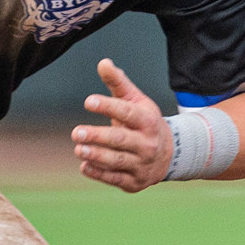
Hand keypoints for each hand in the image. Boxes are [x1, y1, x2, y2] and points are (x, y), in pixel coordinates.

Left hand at [73, 59, 171, 192]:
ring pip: (117, 161)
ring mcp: (142, 164)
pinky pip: (115, 178)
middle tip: (75, 132)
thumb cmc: (144, 122)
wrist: (169, 155)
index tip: (88, 101)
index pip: (127, 112)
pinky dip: (99, 173)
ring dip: (97, 156)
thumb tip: (103, 62)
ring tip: (78, 149)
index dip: (108, 107)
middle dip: (98, 136)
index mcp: (148, 121)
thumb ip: (118, 83)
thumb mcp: (136, 101)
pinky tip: (84, 165)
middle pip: (121, 140)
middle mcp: (147, 144)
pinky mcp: (134, 182)